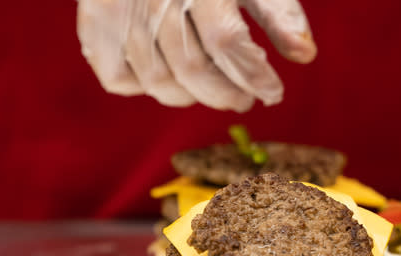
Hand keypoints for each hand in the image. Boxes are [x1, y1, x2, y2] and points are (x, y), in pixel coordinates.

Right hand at [77, 0, 315, 111]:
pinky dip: (143, 89)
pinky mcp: (95, 22)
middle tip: (244, 100)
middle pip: (193, 70)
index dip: (254, 77)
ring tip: (212, 91)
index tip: (273, 93)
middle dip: (226, 95)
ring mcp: (121, 13)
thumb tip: (305, 55)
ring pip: (158, 81)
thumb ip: (278, 11)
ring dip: (191, 98)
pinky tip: (167, 79)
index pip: (228, 44)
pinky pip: (117, 78)